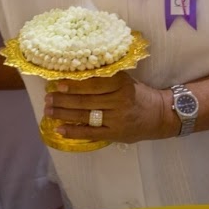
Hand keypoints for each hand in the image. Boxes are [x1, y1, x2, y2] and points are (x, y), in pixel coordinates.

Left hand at [45, 71, 173, 142]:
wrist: (160, 116)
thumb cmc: (139, 95)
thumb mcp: (127, 81)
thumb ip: (106, 78)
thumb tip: (75, 74)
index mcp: (121, 84)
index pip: (94, 83)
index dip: (75, 84)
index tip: (58, 83)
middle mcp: (119, 101)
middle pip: (86, 100)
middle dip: (63, 99)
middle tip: (48, 97)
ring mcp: (117, 119)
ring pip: (85, 115)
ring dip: (64, 113)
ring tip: (49, 110)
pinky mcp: (115, 134)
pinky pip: (91, 133)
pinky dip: (73, 131)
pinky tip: (59, 129)